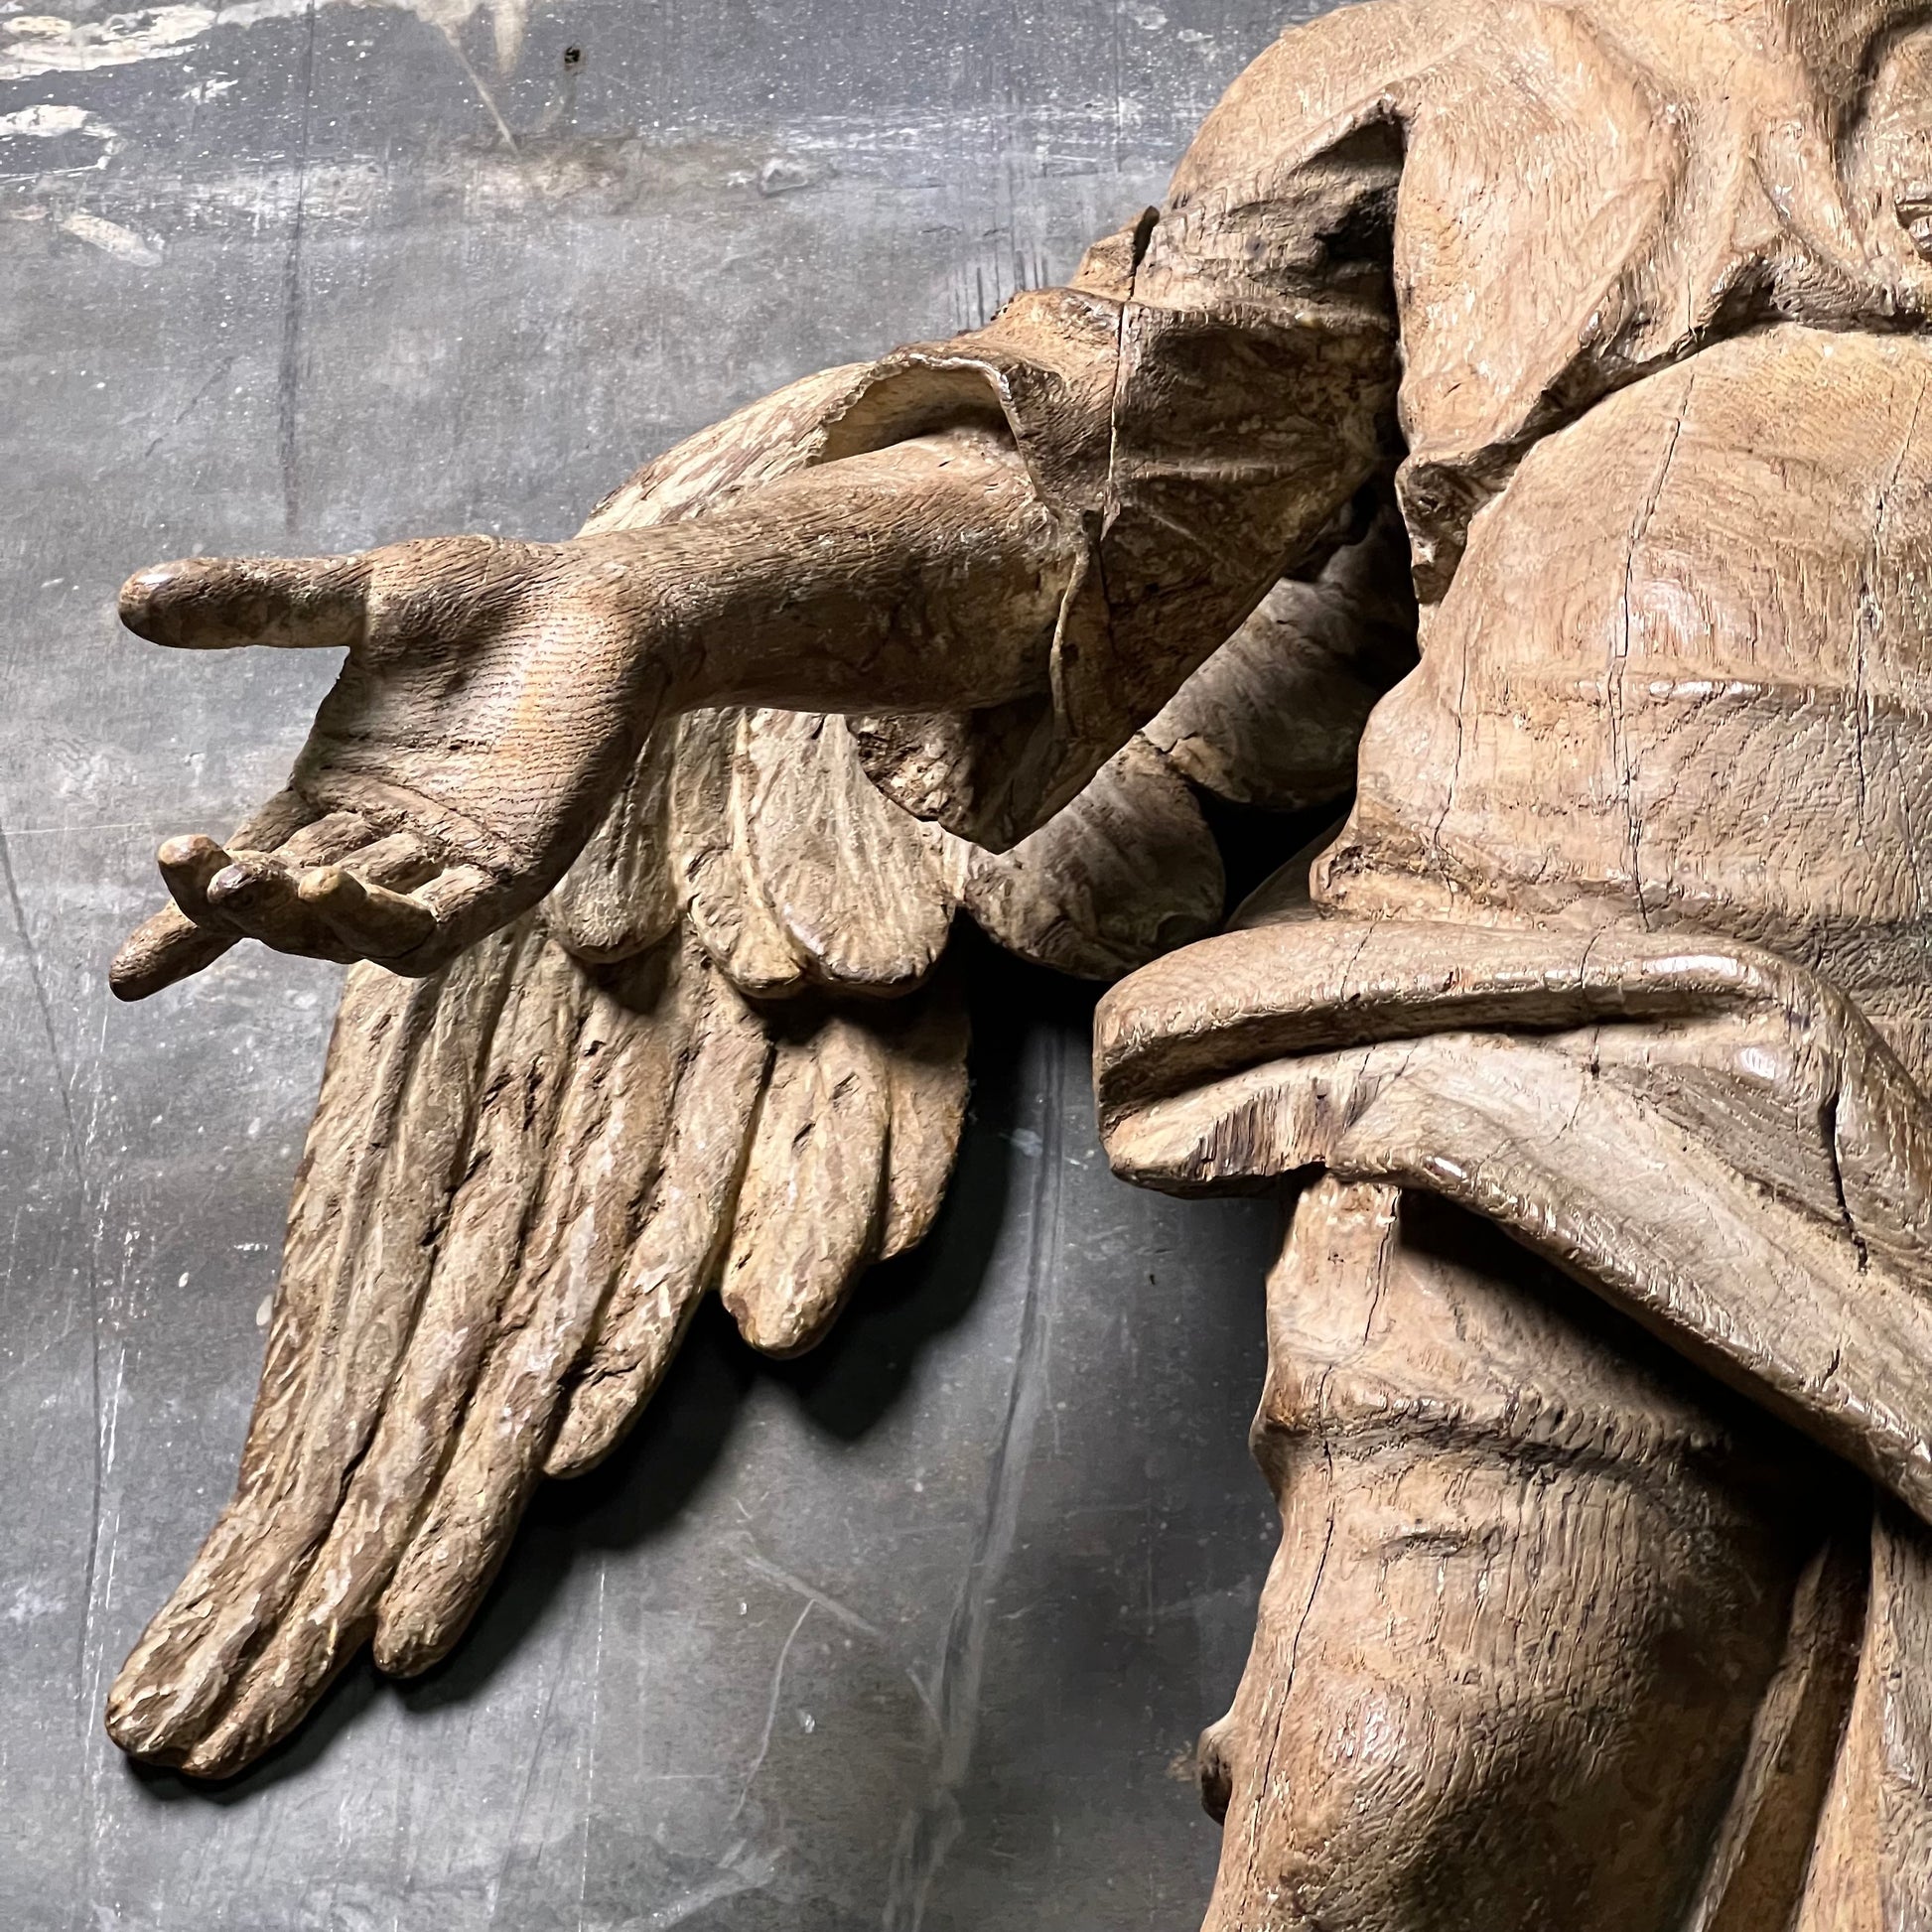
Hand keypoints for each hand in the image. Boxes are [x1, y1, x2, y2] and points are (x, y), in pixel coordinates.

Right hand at [113, 535, 671, 997]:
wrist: (601, 601)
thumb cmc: (490, 603)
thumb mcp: (360, 597)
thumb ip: (258, 605)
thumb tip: (128, 602)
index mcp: (338, 794)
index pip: (247, 869)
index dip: (186, 927)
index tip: (123, 978)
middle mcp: (385, 840)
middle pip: (288, 909)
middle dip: (229, 905)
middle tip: (188, 867)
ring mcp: (450, 860)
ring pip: (356, 929)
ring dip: (298, 919)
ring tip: (252, 881)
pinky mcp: (516, 867)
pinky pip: (444, 922)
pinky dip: (387, 920)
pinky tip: (337, 890)